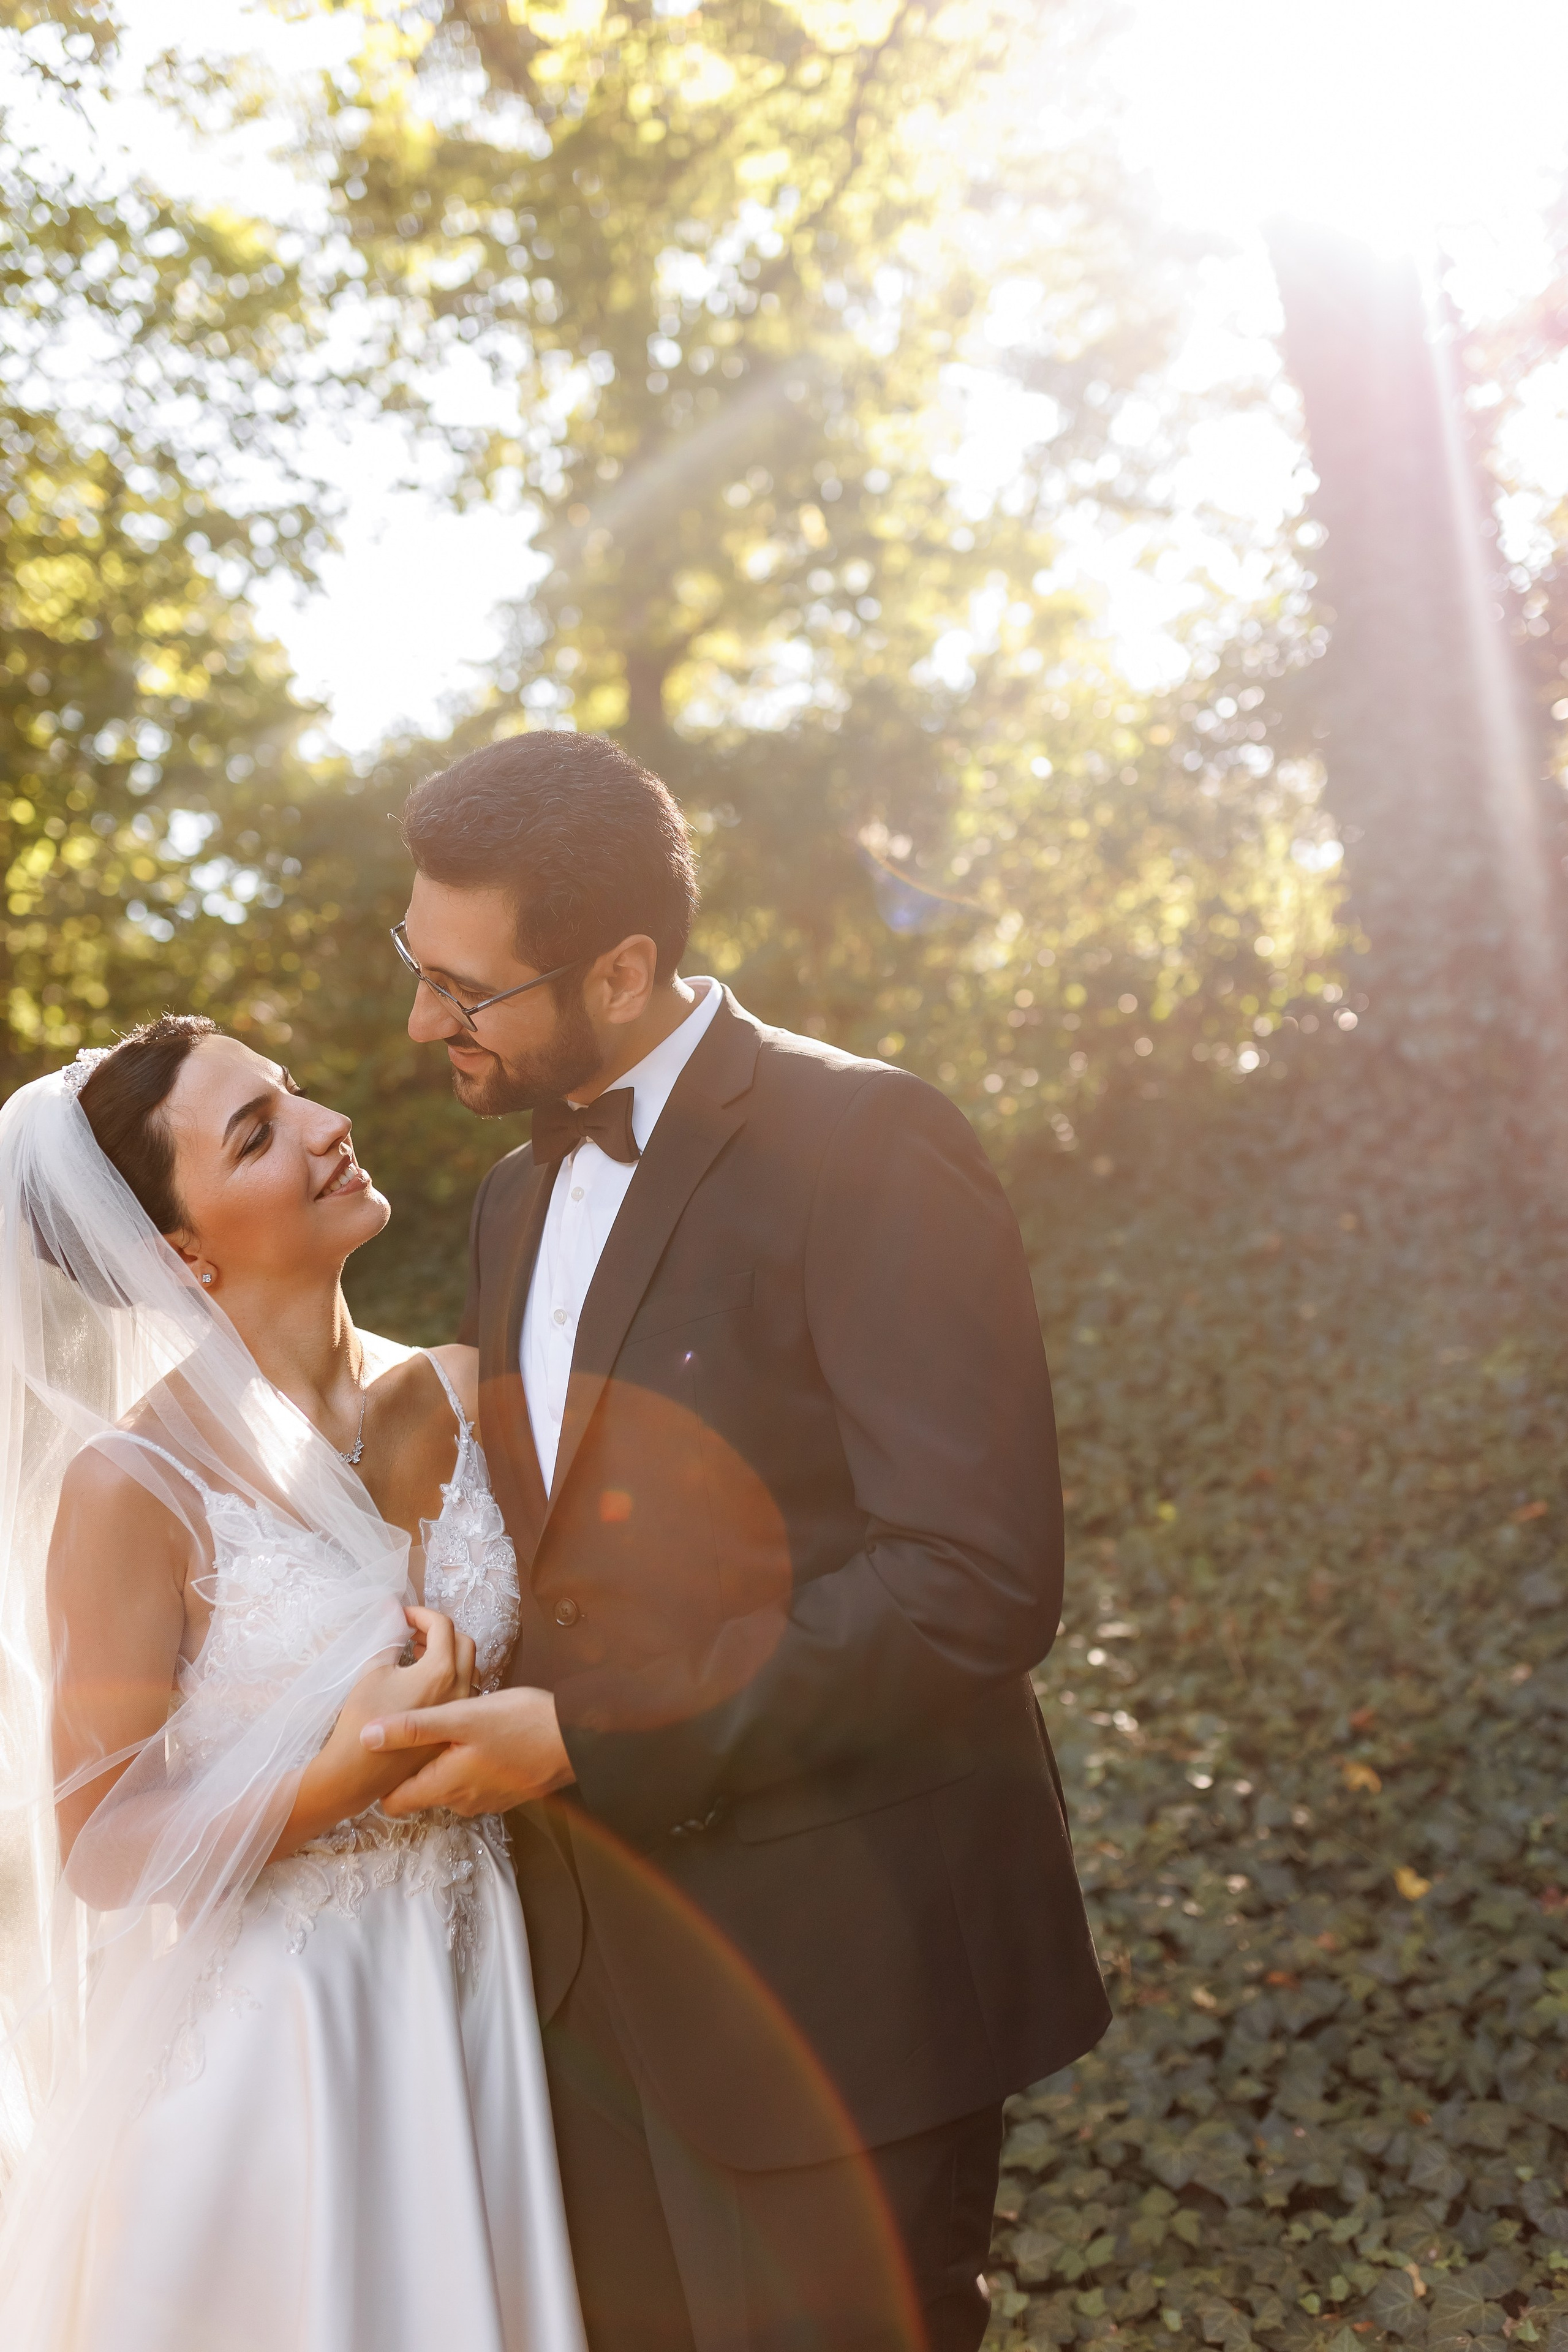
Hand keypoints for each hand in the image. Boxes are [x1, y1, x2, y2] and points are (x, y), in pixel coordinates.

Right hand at [271, 1607, 475, 1858]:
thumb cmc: (363, 1716)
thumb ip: (389, 1637)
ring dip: (447, 1654)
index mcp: (441, 1671)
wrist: (358, 1770)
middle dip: (438, 1631)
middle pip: (462, 1643)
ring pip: (468, 1668)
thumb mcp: (374, 1668)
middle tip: (412, 1632)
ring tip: (417, 1654)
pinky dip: (449, 1677)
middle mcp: (460, 1689)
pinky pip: (463, 1691)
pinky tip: (423, 1682)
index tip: (402, 1615)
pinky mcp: (452, 1727)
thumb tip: (393, 1613)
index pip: (442, 1626)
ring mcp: (459, 1710)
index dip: (421, 1614)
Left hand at [363, 1685, 574, 1818]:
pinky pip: (475, 1781)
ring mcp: (487, 1800)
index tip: (383, 1751)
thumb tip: (367, 1737)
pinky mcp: (507, 1793)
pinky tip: (482, 1737)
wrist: (577, 1738)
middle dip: (415, 1765)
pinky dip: (471, 1763)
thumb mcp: (462, 1717)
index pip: (394, 1804)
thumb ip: (413, 1728)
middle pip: (421, 1791)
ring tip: (453, 1726)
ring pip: (449, 1785)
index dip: (383, 1781)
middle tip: (420, 1726)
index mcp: (445, 1786)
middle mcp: (462, 1802)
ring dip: (446, 1761)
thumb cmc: (521, 1723)